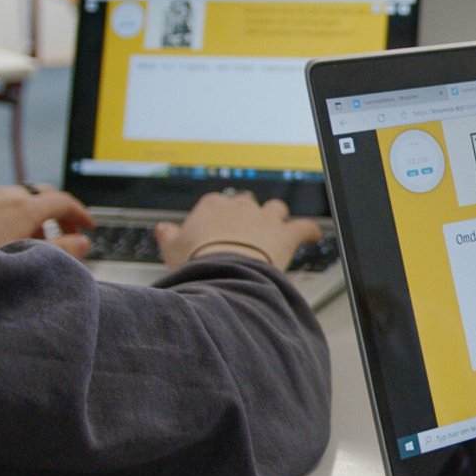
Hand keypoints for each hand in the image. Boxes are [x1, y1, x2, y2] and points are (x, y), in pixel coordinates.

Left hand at [0, 183, 94, 257]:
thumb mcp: (26, 261)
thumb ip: (60, 251)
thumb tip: (82, 243)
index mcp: (23, 207)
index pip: (63, 201)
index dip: (80, 214)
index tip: (88, 227)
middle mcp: (3, 194)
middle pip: (41, 195)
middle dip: (56, 214)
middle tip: (62, 235)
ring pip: (14, 197)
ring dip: (28, 215)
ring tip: (25, 242)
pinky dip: (3, 211)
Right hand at [154, 190, 319, 268]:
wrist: (223, 271)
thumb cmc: (197, 263)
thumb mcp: (172, 250)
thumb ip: (168, 236)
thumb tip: (162, 229)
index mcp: (212, 207)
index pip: (217, 203)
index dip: (219, 216)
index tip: (218, 228)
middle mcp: (240, 206)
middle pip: (247, 203)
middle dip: (248, 216)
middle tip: (245, 233)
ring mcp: (264, 219)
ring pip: (276, 209)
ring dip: (277, 219)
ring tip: (276, 230)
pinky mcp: (285, 234)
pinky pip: (304, 227)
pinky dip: (310, 231)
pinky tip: (313, 235)